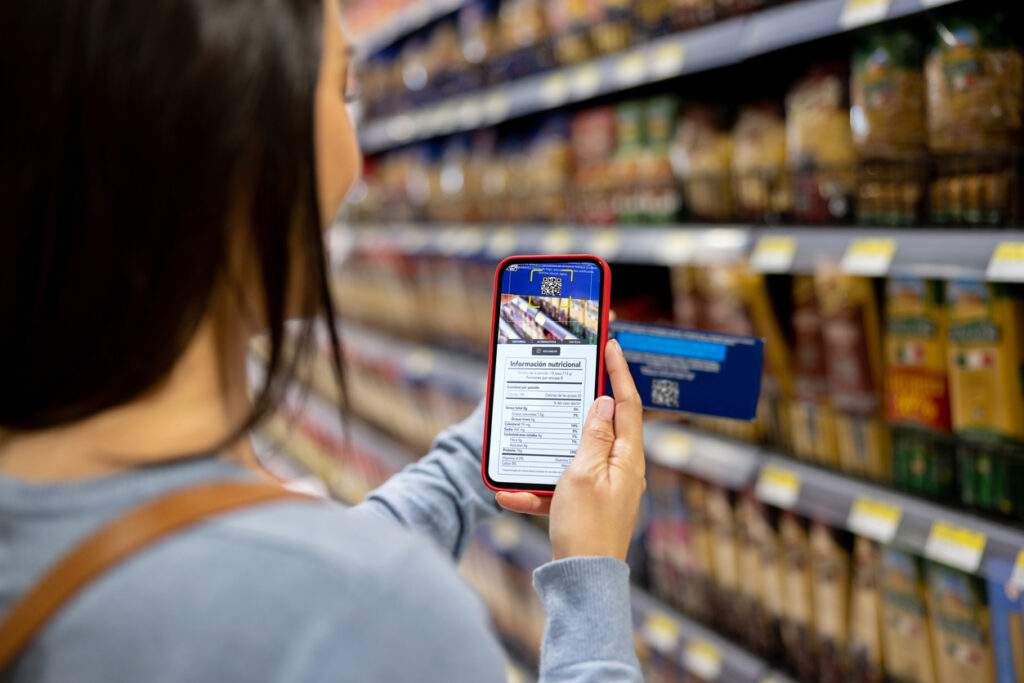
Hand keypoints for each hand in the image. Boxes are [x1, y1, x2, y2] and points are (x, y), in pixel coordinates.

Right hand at [496, 339, 645, 560]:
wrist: (582, 582)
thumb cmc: (586, 528)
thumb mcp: (584, 473)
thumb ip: (593, 436)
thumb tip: (604, 404)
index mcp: (627, 459)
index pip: (627, 405)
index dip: (619, 373)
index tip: (611, 346)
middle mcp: (620, 471)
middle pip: (603, 426)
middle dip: (581, 405)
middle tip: (572, 376)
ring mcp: (603, 489)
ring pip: (573, 456)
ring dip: (547, 452)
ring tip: (525, 443)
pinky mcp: (584, 506)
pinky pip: (558, 488)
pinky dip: (536, 489)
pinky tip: (509, 494)